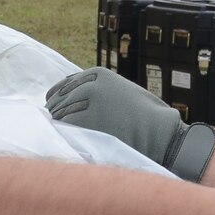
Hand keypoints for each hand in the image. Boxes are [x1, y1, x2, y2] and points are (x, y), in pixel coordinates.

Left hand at [45, 67, 214, 181]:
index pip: (65, 85)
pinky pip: (63, 126)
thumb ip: (101, 91)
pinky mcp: (82, 120)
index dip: (58, 99)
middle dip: (58, 112)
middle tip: (60, 126)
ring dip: (60, 124)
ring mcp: (84, 101)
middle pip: (59, 99)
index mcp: (98, 74)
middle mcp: (89, 84)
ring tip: (67, 135)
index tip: (56, 108)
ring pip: (58, 113)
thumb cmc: (147, 117)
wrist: (159, 134)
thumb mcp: (124, 92)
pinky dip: (63, 133)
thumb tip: (77, 98)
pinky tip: (72, 140)